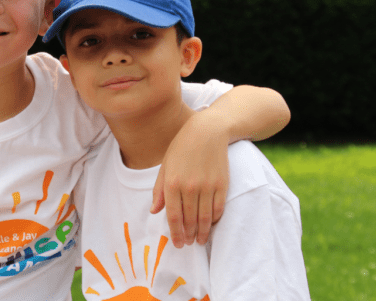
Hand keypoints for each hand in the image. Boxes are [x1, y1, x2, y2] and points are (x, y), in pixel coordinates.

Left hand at [152, 110, 230, 247]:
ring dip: (202, 232)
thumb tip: (154, 211)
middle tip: (188, 244)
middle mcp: (189, 187)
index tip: (177, 243)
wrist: (207, 131)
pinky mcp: (221, 184)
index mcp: (172, 183)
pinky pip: (218, 208)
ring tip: (200, 240)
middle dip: (188, 235)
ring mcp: (207, 186)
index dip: (175, 233)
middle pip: (189, 219)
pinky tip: (211, 225)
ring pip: (205, 217)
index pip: (173, 216)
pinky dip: (214, 219)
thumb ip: (159, 190)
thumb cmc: (182, 147)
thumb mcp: (165, 166)